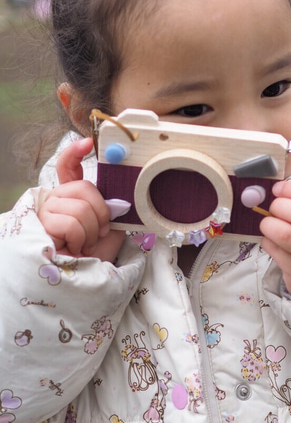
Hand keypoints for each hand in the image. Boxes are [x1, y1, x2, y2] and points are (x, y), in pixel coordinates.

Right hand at [37, 138, 125, 261]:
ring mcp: (45, 212)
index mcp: (71, 197)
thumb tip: (118, 198)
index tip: (89, 143)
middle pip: (83, 188)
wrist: (83, 280)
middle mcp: (55, 200)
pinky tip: (73, 249)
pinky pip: (71, 223)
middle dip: (100, 213)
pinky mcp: (39, 225)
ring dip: (90, 232)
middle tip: (98, 233)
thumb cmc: (94, 256)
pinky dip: (80, 239)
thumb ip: (112, 208)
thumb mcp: (110, 228)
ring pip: (80, 208)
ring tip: (83, 245)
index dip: (75, 152)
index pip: (68, 167)